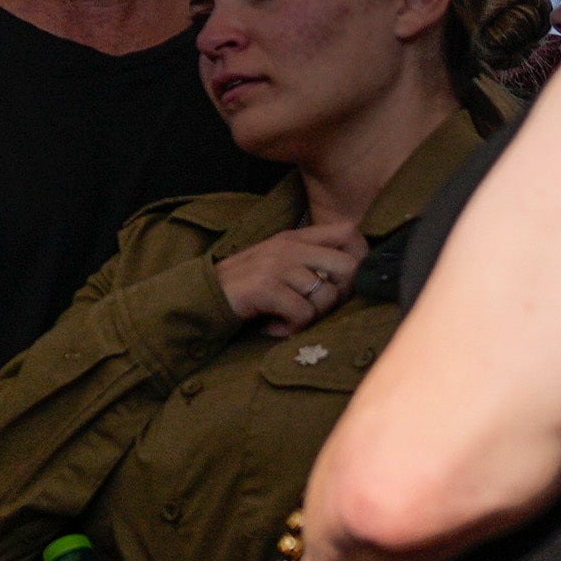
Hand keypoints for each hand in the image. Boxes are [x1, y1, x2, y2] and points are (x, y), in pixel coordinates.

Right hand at [212, 220, 366, 331]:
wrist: (200, 297)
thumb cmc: (244, 286)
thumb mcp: (277, 262)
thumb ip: (308, 259)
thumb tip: (349, 274)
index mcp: (295, 237)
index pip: (349, 232)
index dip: (360, 256)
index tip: (345, 282)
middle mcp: (289, 247)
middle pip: (348, 266)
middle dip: (342, 295)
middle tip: (319, 308)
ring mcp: (277, 266)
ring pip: (327, 295)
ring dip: (313, 317)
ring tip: (291, 320)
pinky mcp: (265, 287)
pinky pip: (303, 313)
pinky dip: (293, 328)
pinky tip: (276, 327)